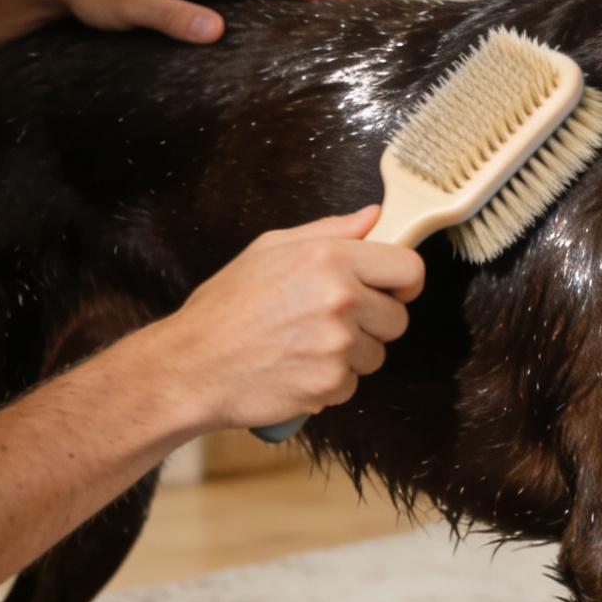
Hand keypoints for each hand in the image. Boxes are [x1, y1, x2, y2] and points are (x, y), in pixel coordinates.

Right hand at [162, 206, 424, 432]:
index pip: (410, 269)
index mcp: (330, 258)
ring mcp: (338, 345)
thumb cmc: (224, 308)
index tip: (391, 290)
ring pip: (377, 354)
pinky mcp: (330, 384)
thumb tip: (373, 217)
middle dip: (373, 323)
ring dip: (350, 355)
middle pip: (398, 318)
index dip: (403, 282)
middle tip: (330, 321)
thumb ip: (330, 231)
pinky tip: (296, 369)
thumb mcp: (270, 249)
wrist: (191, 366)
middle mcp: (340, 299)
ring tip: (305, 345)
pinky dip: (330, 382)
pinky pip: (352, 384)